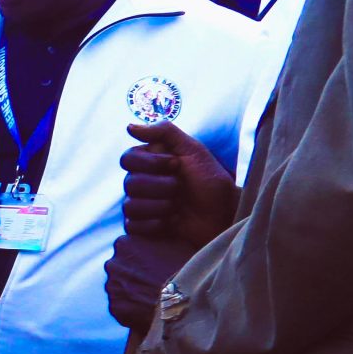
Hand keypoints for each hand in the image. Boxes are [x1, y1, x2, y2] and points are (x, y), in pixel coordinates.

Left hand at [105, 231, 195, 332]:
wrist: (184, 299)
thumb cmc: (185, 266)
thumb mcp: (174, 240)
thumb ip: (155, 236)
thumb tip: (154, 234)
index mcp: (123, 242)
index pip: (128, 248)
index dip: (144, 256)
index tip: (157, 263)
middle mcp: (112, 263)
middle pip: (122, 267)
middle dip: (135, 273)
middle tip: (156, 280)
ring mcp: (111, 286)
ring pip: (121, 287)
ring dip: (133, 290)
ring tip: (156, 295)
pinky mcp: (114, 307)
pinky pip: (123, 306)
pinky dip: (133, 307)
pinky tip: (150, 307)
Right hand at [121, 122, 236, 245]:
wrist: (224, 213)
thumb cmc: (211, 181)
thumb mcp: (193, 150)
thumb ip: (164, 132)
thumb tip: (129, 126)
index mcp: (150, 162)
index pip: (128, 159)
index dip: (150, 163)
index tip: (176, 164)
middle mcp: (142, 182)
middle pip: (129, 184)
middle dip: (161, 187)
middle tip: (181, 189)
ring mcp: (141, 205)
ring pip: (130, 206)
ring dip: (160, 206)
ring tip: (178, 207)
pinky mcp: (143, 227)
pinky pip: (133, 225)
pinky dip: (155, 224)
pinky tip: (171, 221)